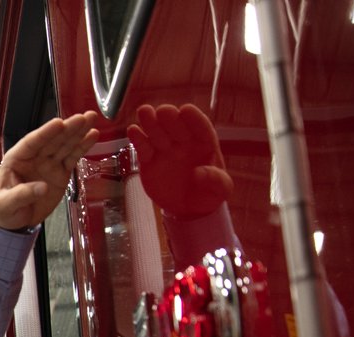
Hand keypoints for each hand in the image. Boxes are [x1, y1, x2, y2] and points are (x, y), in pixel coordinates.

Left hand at [0, 111, 101, 229]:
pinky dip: (82, 147)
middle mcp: (34, 157)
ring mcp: (49, 164)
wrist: (15, 222)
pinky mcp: (61, 172)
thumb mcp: (6, 205)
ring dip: (78, 133)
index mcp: (16, 159)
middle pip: (52, 140)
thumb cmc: (5, 210)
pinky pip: (72, 157)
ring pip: (65, 145)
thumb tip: (41, 188)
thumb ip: (21, 195)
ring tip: (91, 119)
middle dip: (68, 129)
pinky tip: (92, 136)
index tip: (59, 123)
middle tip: (82, 118)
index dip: (46, 133)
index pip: (31, 142)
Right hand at [127, 104, 232, 218]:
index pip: (201, 128)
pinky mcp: (148, 160)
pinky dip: (138, 139)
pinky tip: (133, 131)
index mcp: (204, 144)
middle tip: (162, 111)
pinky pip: (143, 147)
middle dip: (170, 117)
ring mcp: (164, 150)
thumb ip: (216, 181)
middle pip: (176, 126)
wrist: (187, 209)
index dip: (194, 119)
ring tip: (144, 111)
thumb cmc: (207, 194)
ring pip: (157, 132)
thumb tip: (199, 173)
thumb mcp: (220, 191)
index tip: (186, 110)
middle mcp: (183, 142)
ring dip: (150, 122)